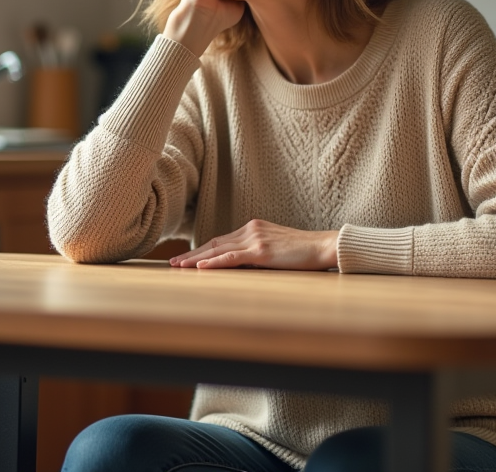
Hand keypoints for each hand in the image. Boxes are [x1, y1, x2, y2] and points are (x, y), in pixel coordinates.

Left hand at [169, 219, 338, 270]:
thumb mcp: (276, 249)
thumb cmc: (303, 252)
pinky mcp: (261, 251)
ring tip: (178, 267)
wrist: (323, 247)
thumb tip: (241, 267)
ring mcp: (255, 239)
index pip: (220, 241)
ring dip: (196, 260)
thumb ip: (257, 254)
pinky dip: (214, 263)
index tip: (185, 259)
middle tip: (172, 263)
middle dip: (191, 254)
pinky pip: (232, 258)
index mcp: (253, 228)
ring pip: (218, 250)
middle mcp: (250, 230)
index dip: (200, 250)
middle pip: (214, 243)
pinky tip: (200, 268)